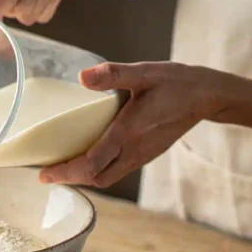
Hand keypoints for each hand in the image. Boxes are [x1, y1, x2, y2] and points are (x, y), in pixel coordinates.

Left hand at [39, 62, 225, 187]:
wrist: (208, 96)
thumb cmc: (176, 83)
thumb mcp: (144, 73)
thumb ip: (113, 74)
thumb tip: (82, 76)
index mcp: (128, 133)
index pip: (91, 164)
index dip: (66, 173)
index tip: (44, 174)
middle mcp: (134, 151)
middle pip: (96, 178)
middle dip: (70, 179)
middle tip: (46, 173)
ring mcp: (142, 156)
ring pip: (107, 177)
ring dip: (83, 176)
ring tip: (61, 167)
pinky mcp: (146, 154)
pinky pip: (116, 170)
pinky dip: (97, 170)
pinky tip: (87, 157)